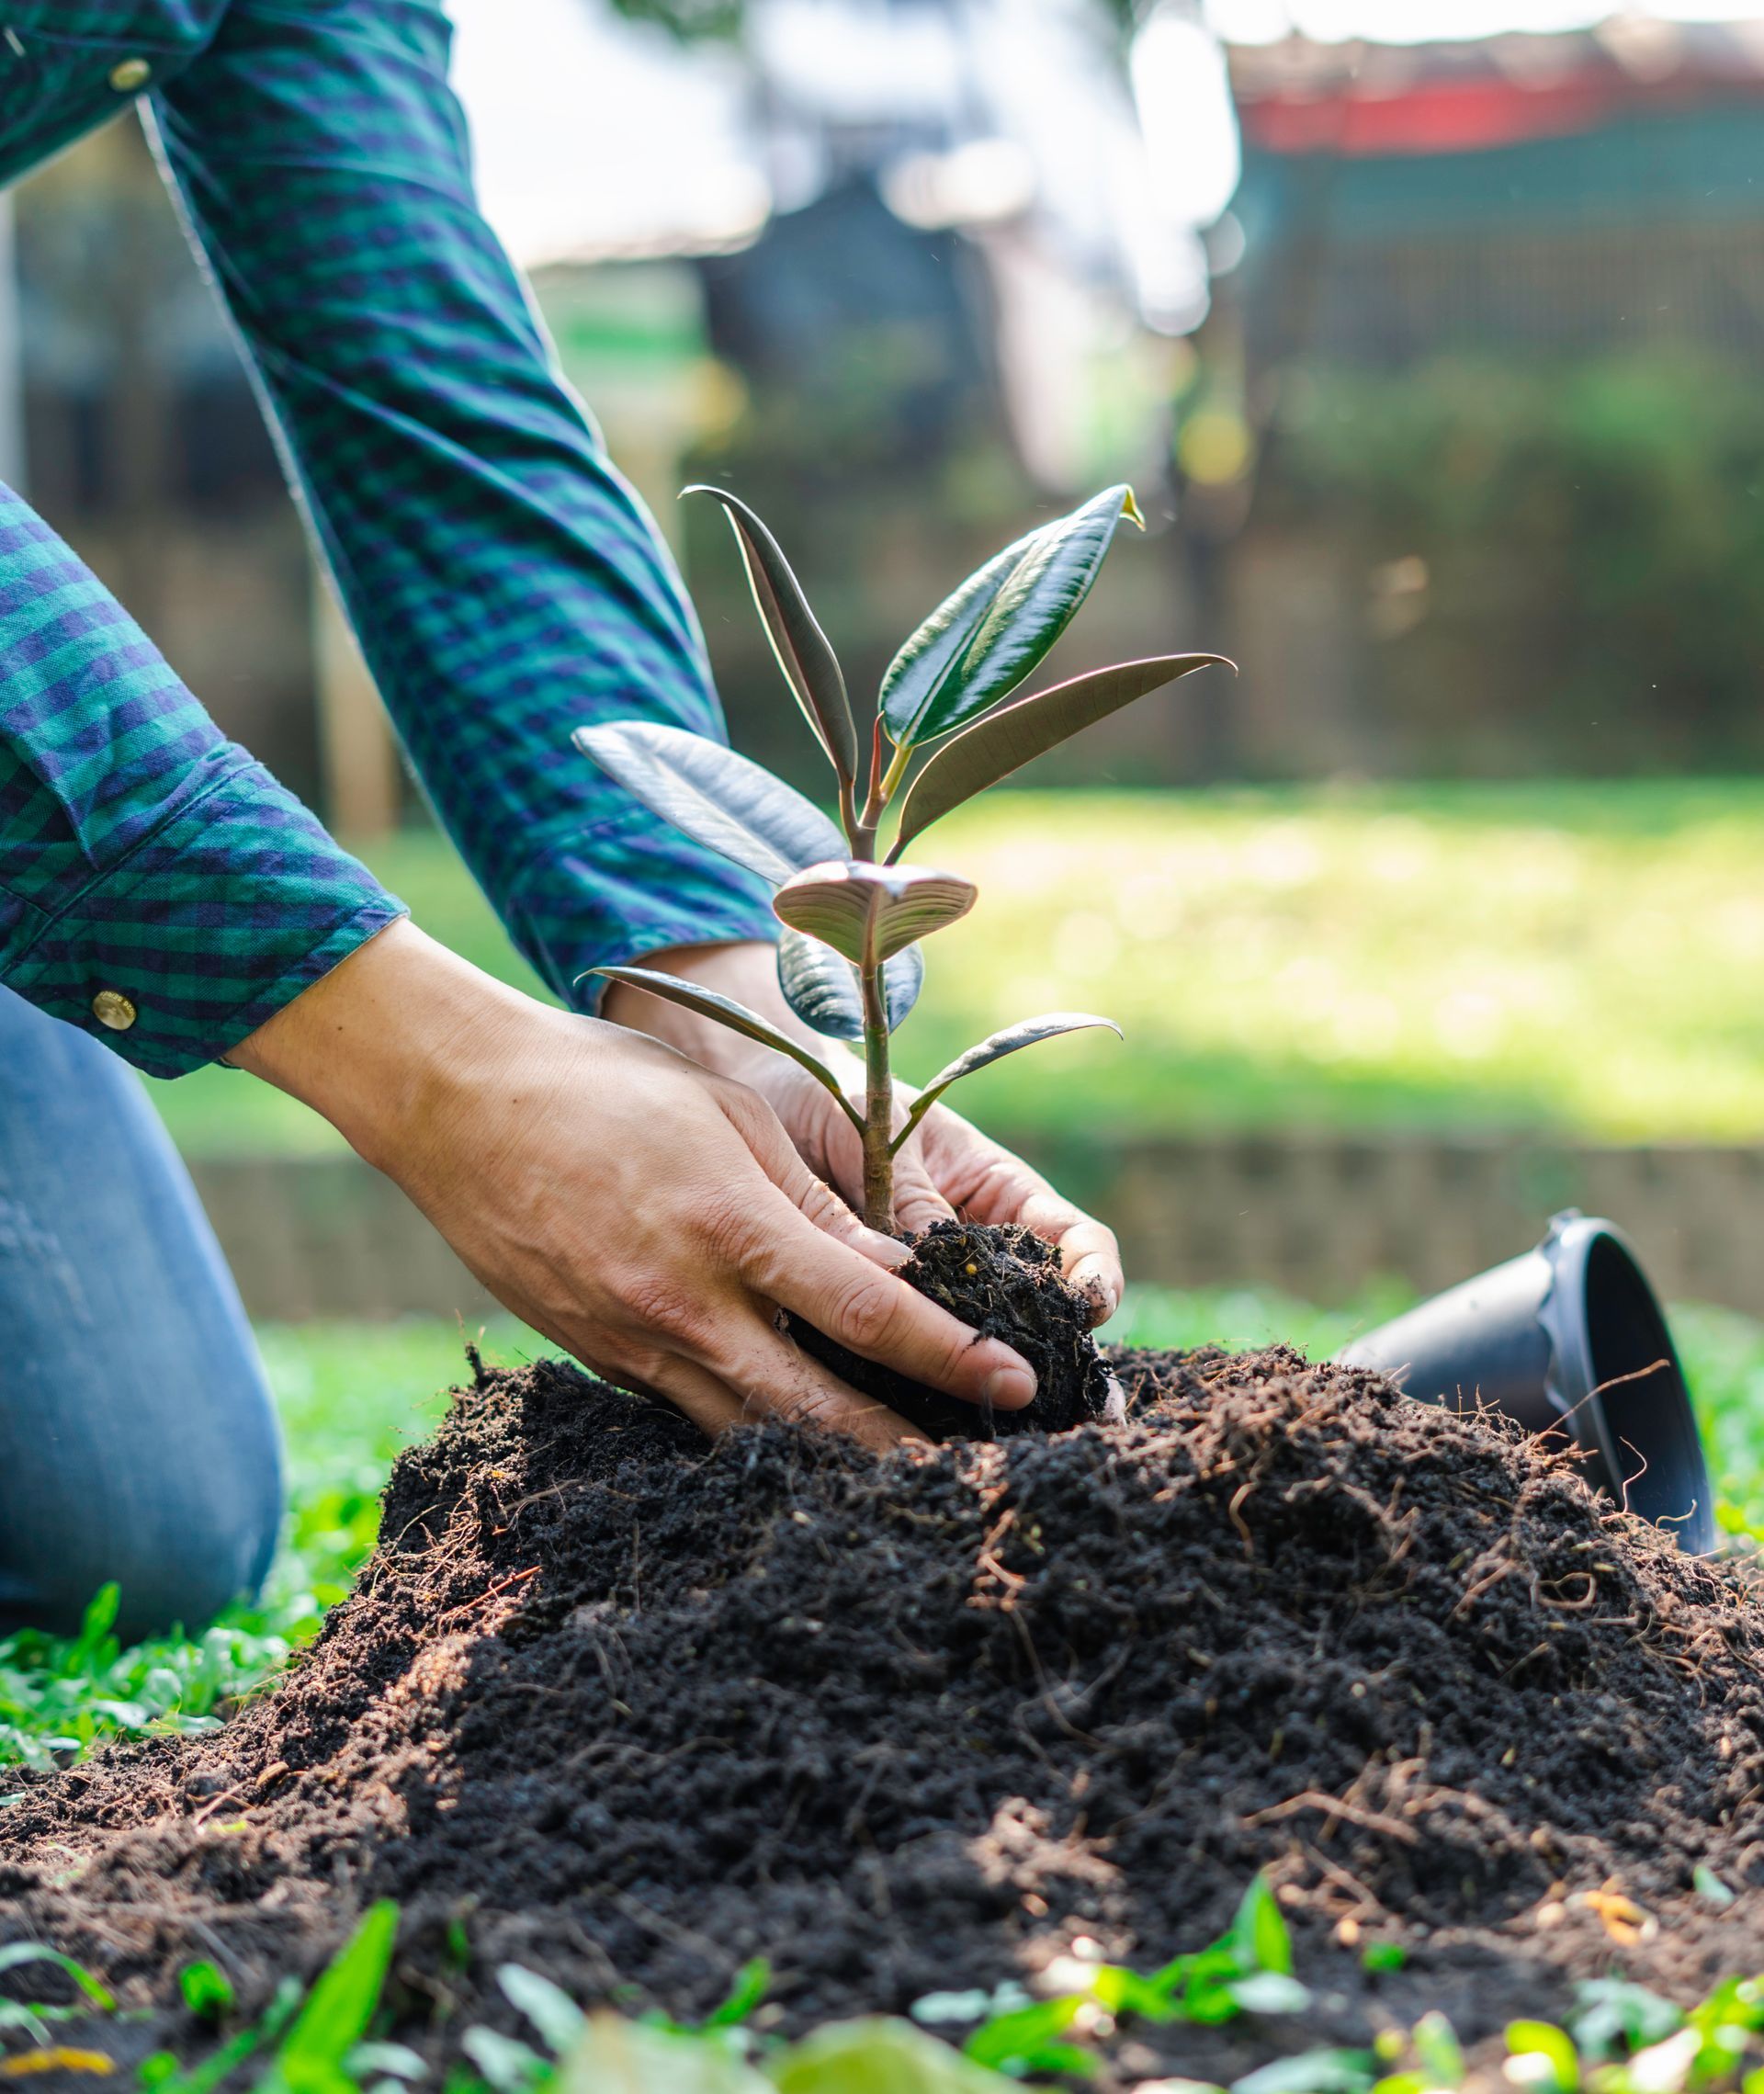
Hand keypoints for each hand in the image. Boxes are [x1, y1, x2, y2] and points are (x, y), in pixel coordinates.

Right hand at [232, 922, 1037, 1447]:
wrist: (460, 1107)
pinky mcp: (598, 1362)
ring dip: (829, 1461)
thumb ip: (816, 1206)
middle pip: (815, 1412)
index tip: (1013, 1387)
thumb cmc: (609, 1090)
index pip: (868, 1313)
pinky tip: (796, 1429)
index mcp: (732, 1228)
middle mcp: (685, 1305)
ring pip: (750, 1434)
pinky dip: (751, 1428)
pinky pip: (689, 1413)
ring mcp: (632, 1346)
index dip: (950, 1357)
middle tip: (971, 1477)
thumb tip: (897, 1274)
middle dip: (901, 1454)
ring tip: (899, 1473)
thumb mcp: (732, 1119)